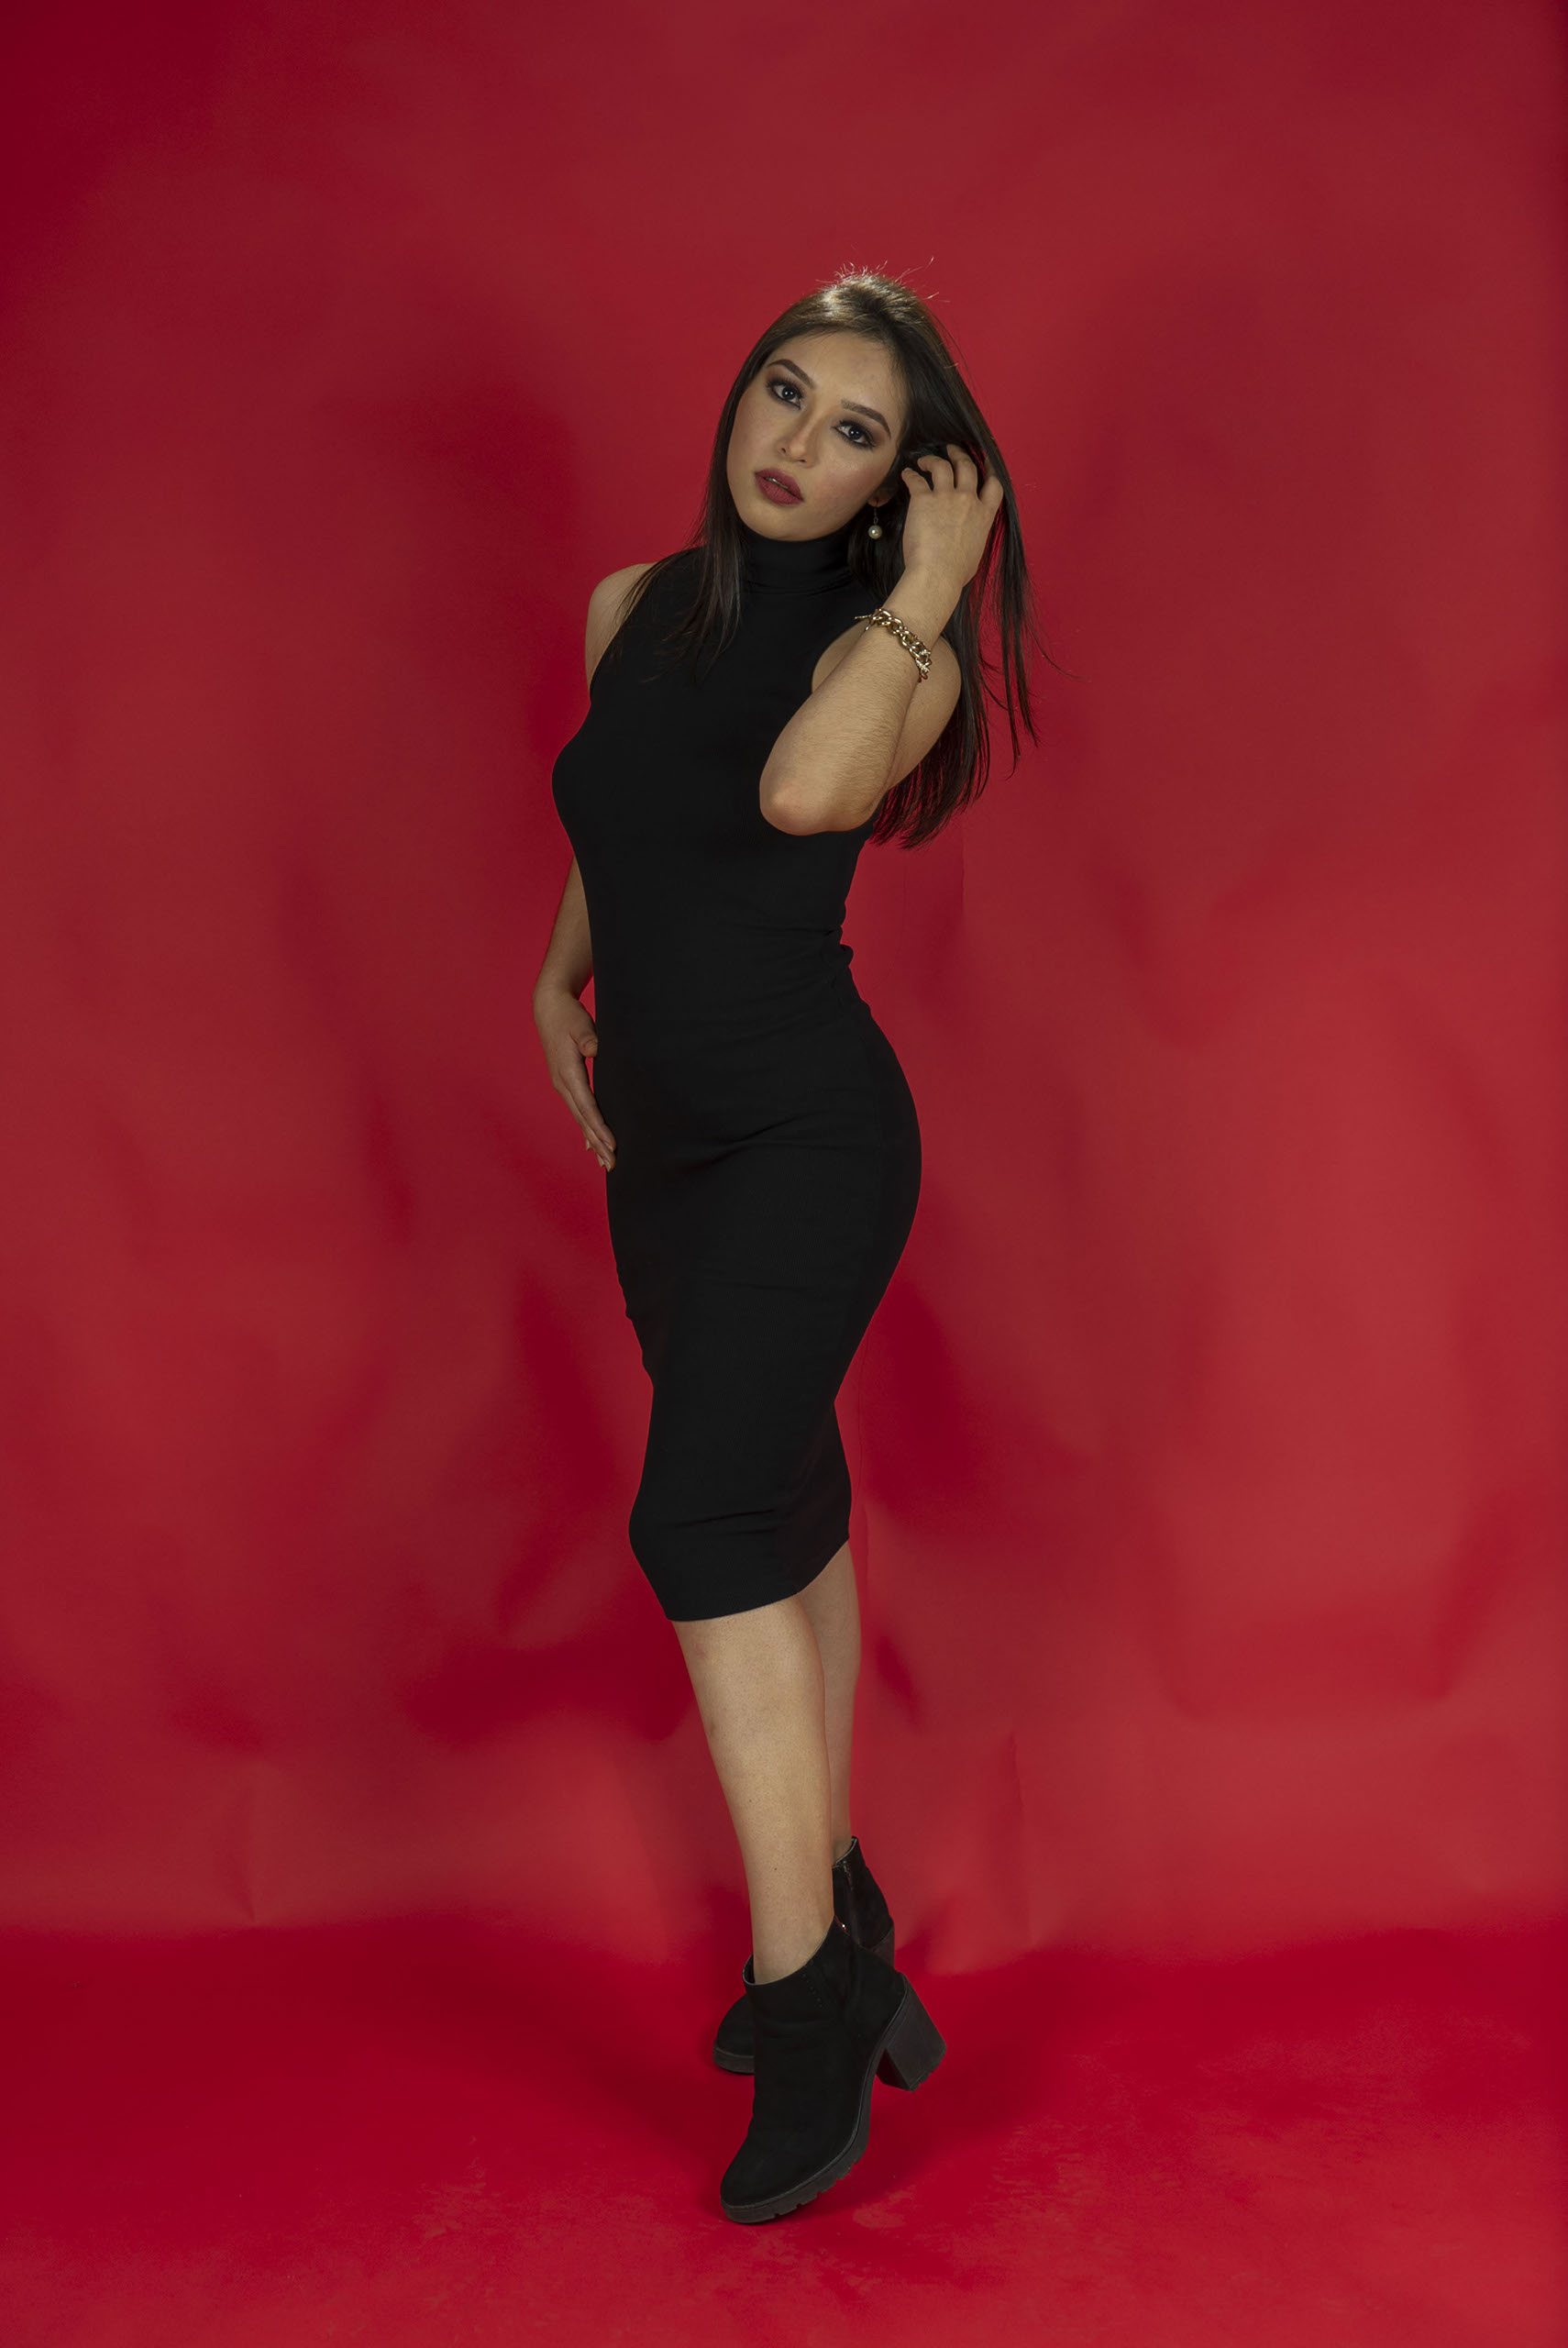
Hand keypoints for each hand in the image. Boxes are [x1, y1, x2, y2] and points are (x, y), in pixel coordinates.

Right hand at [533, 985, 615, 1169]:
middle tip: (612, 1164)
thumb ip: (588, 1038)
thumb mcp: (580, 1023)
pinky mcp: (566, 1084)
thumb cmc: (569, 1016)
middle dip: (598, 1143)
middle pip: (583, 1119)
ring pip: (580, 1118)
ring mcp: (563, 1085)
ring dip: (593, 1140)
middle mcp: (563, 1083)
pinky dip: (586, 1129)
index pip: (587, 1106)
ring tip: (606, 1162)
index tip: (612, 1144)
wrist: (549, 1009)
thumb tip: (594, 1050)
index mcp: (568, 1072)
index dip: (599, 1127)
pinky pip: (578, 1111)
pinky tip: (592, 1146)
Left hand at [896, 443, 1004, 589]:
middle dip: (960, 454)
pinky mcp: (924, 500)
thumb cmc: (956, 572)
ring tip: (925, 460)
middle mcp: (968, 501)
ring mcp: (946, 498)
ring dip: (934, 459)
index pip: (994, 485)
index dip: (990, 470)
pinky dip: (911, 475)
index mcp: (984, 515)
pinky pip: (917, 480)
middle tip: (952, 450)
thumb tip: (970, 536)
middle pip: (967, 467)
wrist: (938, 574)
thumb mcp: (976, 551)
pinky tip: (906, 474)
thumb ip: (975, 535)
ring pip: (943, 465)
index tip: (986, 462)